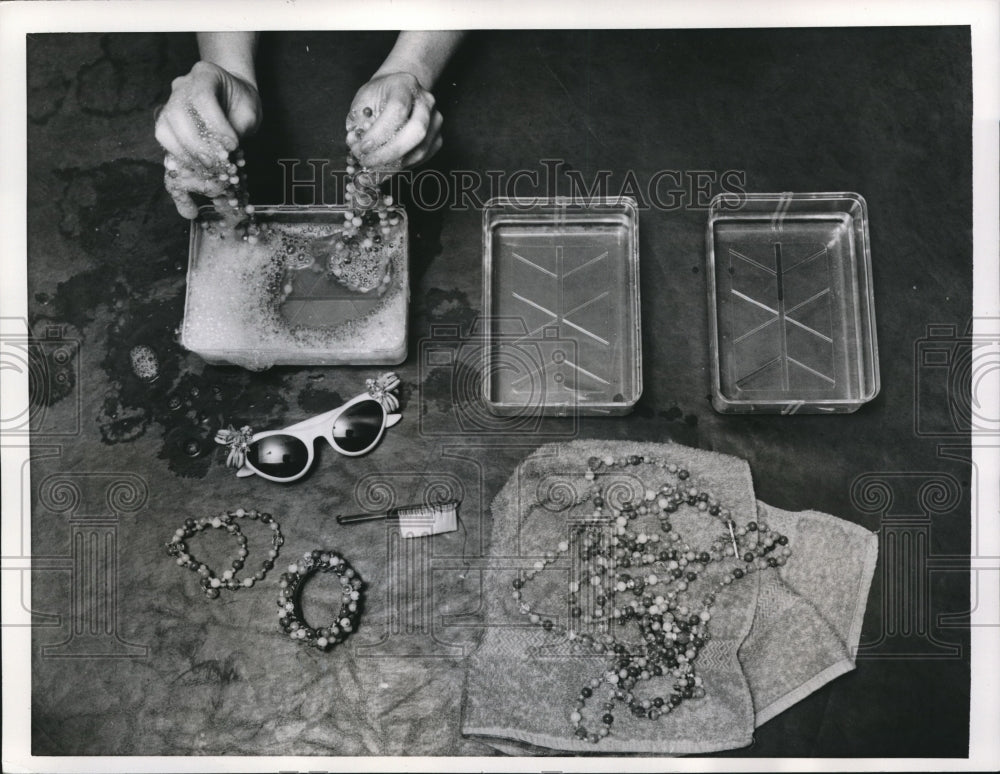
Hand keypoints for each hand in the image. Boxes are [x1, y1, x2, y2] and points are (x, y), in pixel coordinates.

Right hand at [154, 61, 261, 217]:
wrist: (231, 95)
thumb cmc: (242, 102)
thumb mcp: (249, 110)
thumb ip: (238, 126)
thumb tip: (226, 155)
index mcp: (203, 75)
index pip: (201, 99)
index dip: (215, 125)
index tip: (232, 146)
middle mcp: (181, 88)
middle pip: (177, 116)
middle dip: (199, 146)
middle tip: (220, 167)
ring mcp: (169, 106)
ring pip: (164, 132)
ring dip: (187, 158)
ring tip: (210, 175)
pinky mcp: (167, 127)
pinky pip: (165, 147)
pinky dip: (179, 166)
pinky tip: (193, 187)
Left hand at [346, 72, 442, 169]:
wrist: (398, 90)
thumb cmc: (379, 96)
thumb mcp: (363, 100)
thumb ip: (358, 123)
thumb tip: (356, 148)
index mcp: (405, 85)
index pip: (397, 110)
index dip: (379, 133)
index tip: (362, 147)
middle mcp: (426, 101)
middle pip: (417, 132)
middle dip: (389, 153)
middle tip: (368, 162)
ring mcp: (435, 120)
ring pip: (420, 150)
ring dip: (394, 164)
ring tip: (373, 167)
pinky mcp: (437, 137)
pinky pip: (422, 158)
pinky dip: (402, 165)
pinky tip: (386, 165)